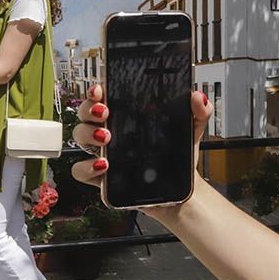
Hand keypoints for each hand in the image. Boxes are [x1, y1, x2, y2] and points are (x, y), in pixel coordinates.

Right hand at [71, 84, 212, 210]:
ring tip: (107, 137)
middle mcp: (110, 132)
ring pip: (80, 137)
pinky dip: (87, 167)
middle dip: (89, 109)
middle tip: (104, 111)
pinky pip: (81, 171)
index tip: (100, 88)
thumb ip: (198, 112)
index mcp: (127, 116)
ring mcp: (103, 155)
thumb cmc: (177, 157)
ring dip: (89, 134)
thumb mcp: (191, 130)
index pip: (102, 97)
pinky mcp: (102, 179)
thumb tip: (196, 97)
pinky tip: (104, 165)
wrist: (180, 191)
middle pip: (85, 113)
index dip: (95, 90)